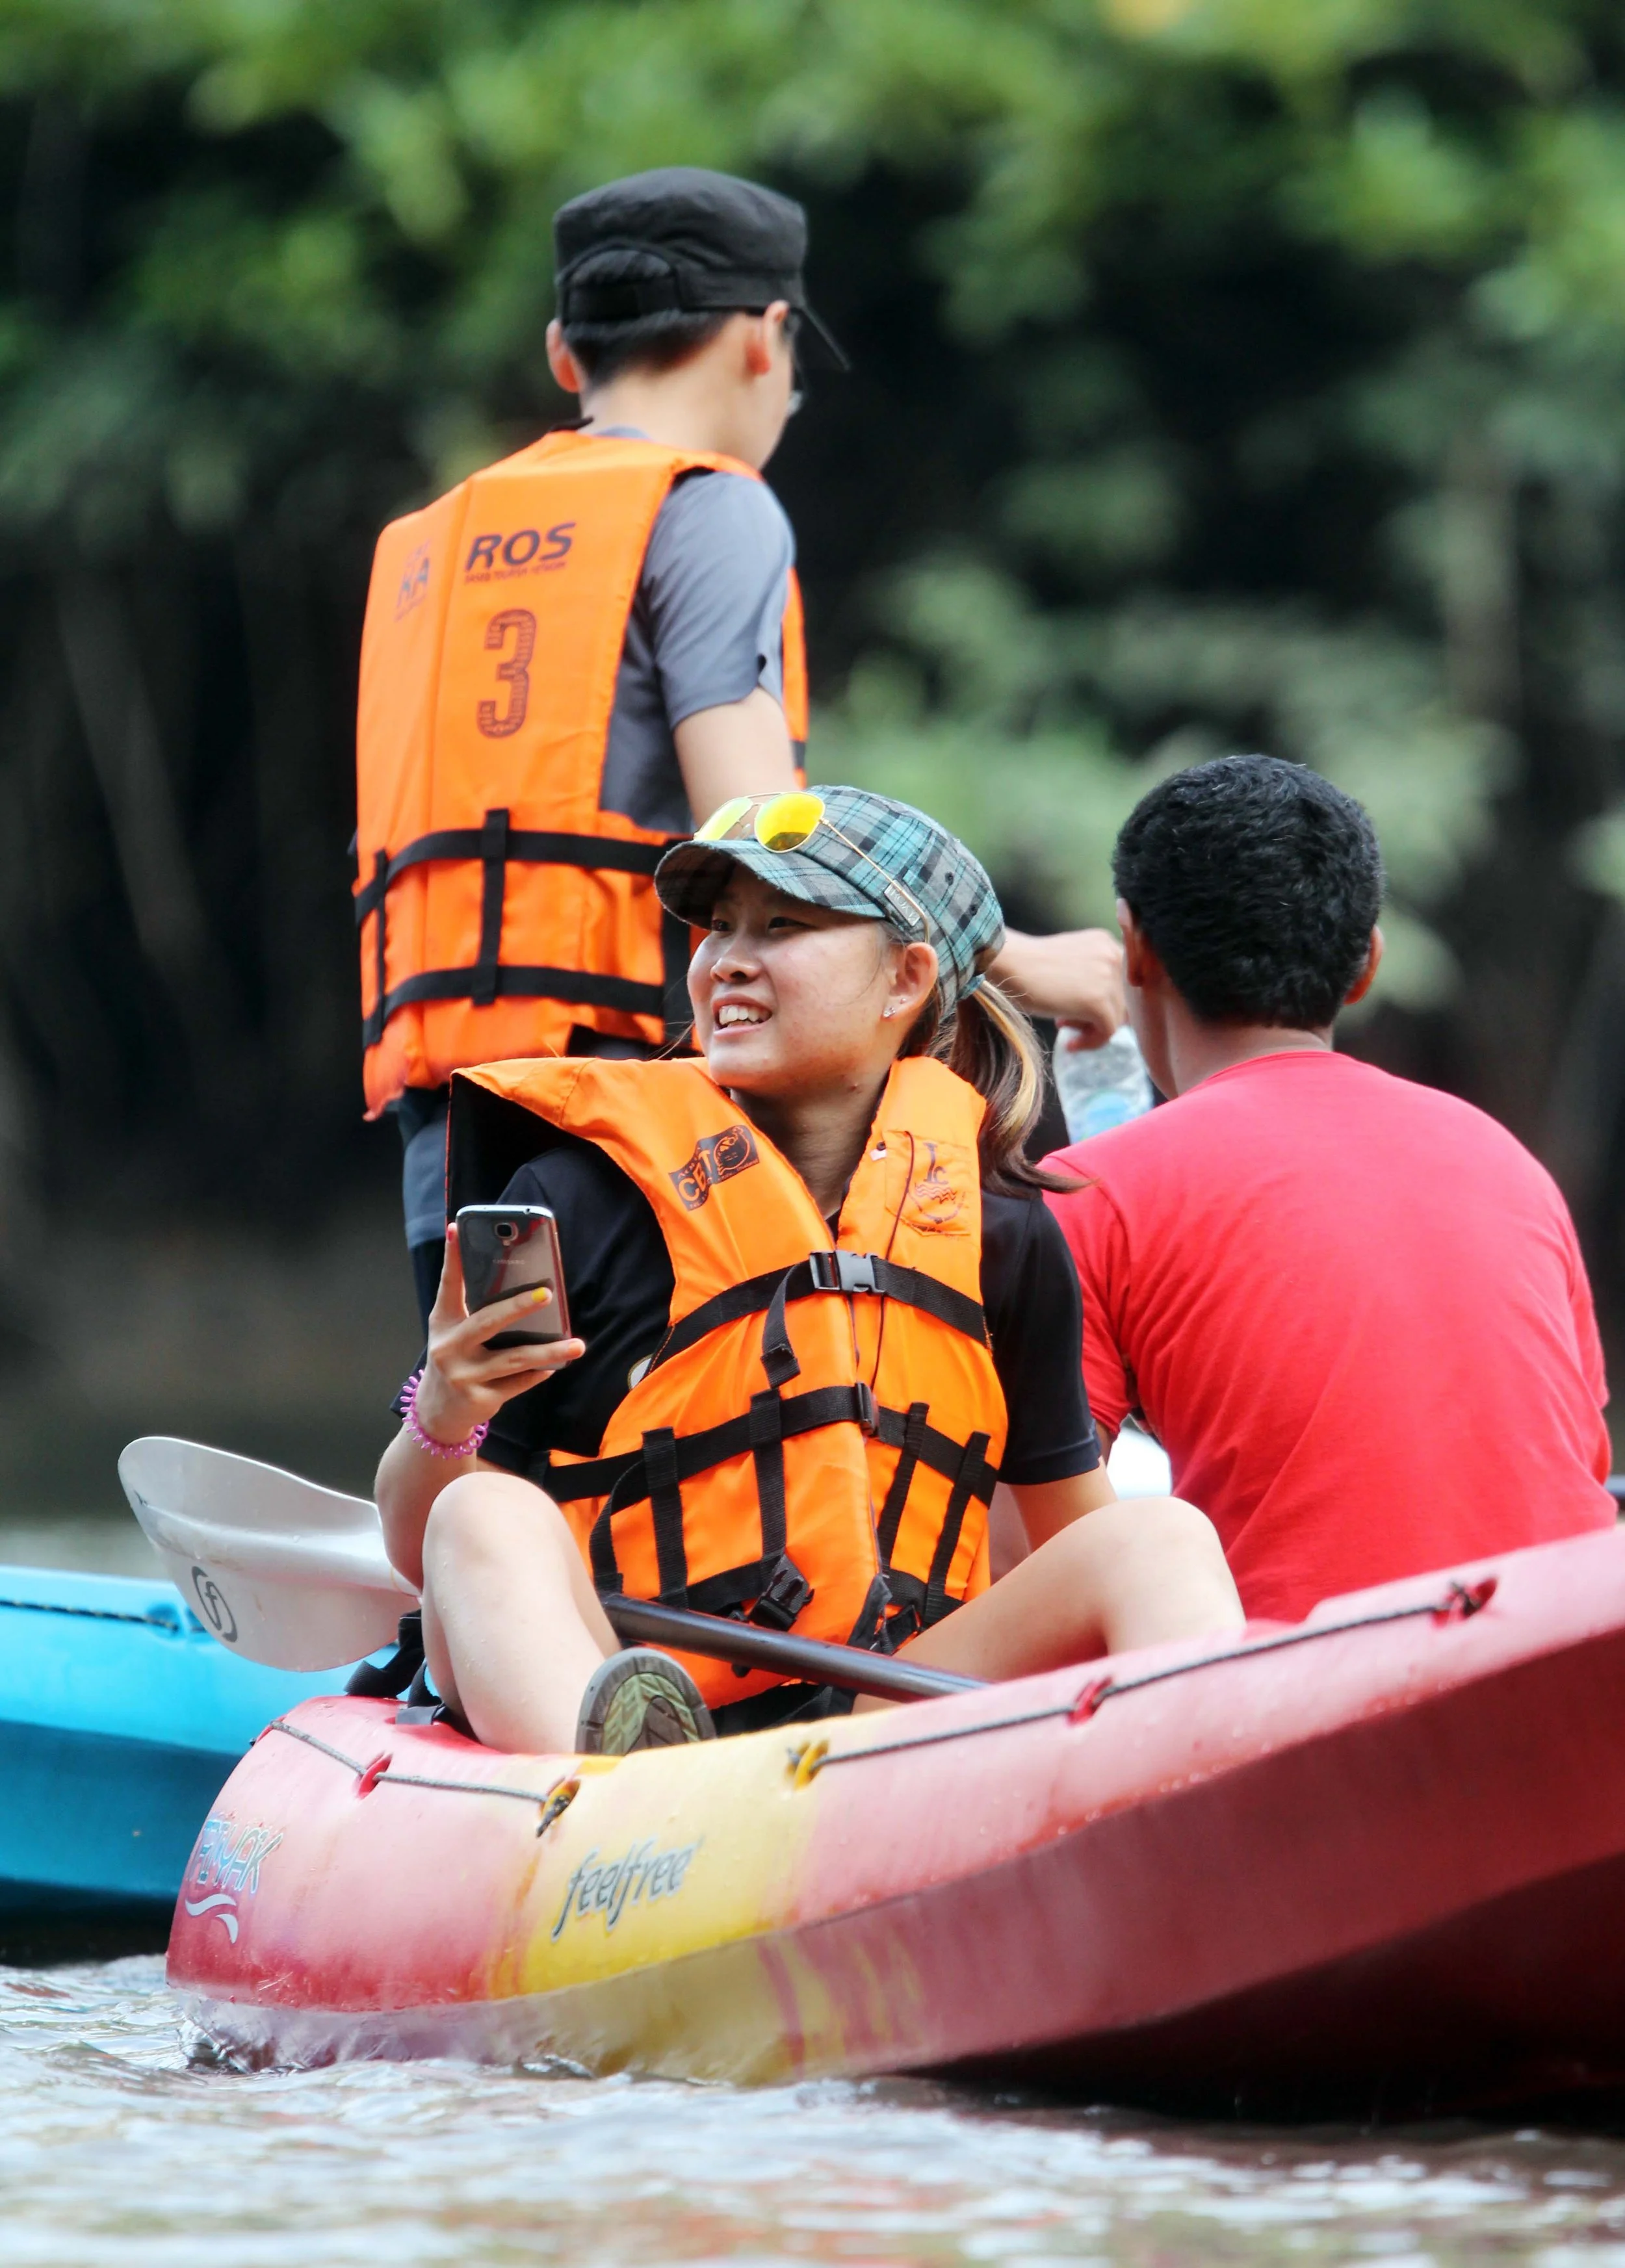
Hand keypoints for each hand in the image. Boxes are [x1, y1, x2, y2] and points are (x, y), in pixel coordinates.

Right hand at [412, 1225, 584, 1448]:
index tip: (457, 1227)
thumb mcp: (453, 1331)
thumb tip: (524, 1285)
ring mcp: (464, 1375)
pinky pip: (519, 1383)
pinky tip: (556, 1366)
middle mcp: (449, 1348)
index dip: (452, 1257)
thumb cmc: (455, 1358)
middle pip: (487, 1322)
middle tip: (547, 1294)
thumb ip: (476, 1309)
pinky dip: (539, 1373)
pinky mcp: (481, 1398)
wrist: (438, 1412)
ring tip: (577, 1345)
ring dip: (549, 1352)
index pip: (448, 1284)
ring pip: (514, 1359)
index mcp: (443, 1322)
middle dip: (517, 1306)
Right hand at [993, 927, 1125, 1049]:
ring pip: (1116, 1018)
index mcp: (1107, 943)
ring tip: (1063, 1026)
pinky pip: (1107, 1032)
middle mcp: (1115, 957)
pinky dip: (1089, 1042)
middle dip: (1097, 1015)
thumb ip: (1092, 975)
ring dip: (1089, 1028)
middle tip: (1068, 1021)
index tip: (1082, 1011)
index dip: (1106, 1001)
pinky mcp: (1100, 1002)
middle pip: (1123, 1001)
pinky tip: (1070, 1043)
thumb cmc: (1029, 965)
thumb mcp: (1071, 962)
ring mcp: (1109, 979)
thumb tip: (1106, 1009)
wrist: (1011, 964)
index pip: (1124, 982)